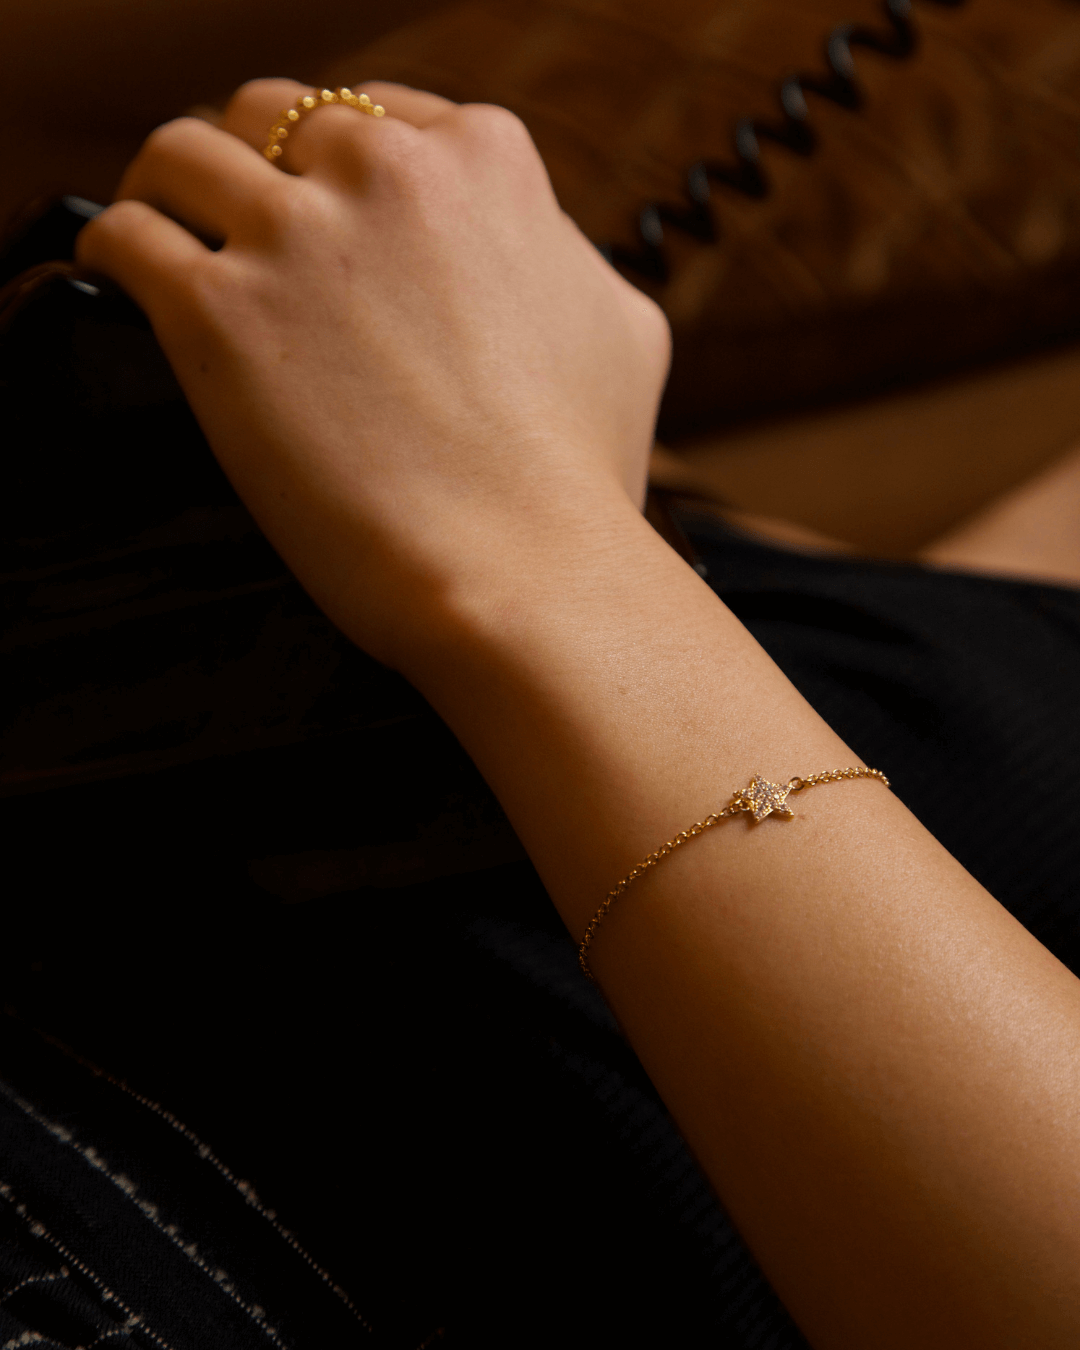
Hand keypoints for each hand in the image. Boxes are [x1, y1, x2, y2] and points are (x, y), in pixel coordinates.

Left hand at [75, 79, 669, 666]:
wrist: (525, 571)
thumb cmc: (579, 476)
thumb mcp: (622, 332)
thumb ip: (566, 260)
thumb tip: (544, 251)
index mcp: (486, 163)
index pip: (376, 114)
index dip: (338, 165)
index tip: (317, 204)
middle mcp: (389, 174)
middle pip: (273, 118)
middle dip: (254, 167)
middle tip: (244, 229)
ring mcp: (299, 238)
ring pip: (184, 154)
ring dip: (171, 191)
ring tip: (168, 236)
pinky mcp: (220, 314)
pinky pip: (126, 234)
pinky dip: (114, 248)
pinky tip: (124, 276)